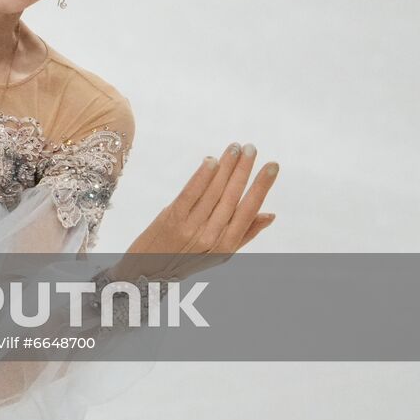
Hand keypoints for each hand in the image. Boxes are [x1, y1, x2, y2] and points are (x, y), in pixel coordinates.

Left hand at [113, 142, 278, 283]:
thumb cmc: (186, 259)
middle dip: (244, 170)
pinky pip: (190, 194)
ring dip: (226, 167)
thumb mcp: (219, 253)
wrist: (147, 271)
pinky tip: (211, 161)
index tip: (272, 166)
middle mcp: (211, 237)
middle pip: (232, 197)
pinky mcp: (171, 218)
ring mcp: (191, 227)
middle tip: (252, 148)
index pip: (249, 210)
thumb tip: (271, 214)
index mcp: (227, 245)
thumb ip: (245, 233)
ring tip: (235, 147)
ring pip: (213, 192)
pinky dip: (201, 177)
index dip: (262, 187)